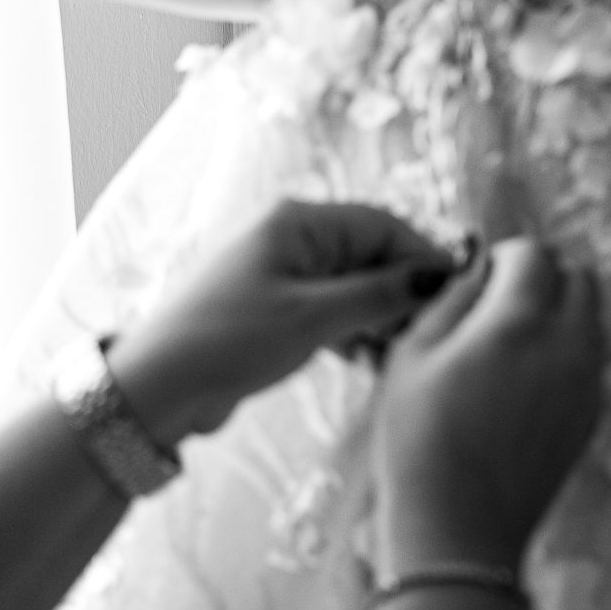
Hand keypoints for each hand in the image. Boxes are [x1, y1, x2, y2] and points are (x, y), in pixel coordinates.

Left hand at [108, 200, 458, 449]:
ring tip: (401, 352)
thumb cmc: (231, 339)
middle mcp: (291, 238)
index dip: (422, 257)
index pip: (381, 225)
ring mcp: (281, 275)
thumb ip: (380, 295)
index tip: (455, 293)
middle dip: (402, 290)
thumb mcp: (313, 317)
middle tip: (428, 331)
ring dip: (379, 316)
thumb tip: (440, 277)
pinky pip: (330, 310)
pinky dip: (354, 331)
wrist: (155, 389)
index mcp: (298, 221)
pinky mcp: (274, 311)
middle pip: (369, 254)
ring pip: (352, 286)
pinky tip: (370, 361)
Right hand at [374, 239, 604, 577]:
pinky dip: (569, 351)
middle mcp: (568, 343)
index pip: (535, 253)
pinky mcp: (592, 416)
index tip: (482, 280)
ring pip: (592, 317)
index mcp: (521, 319)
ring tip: (513, 344)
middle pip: (579, 276)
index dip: (505, 258)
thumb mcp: (413, 353)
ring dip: (561, 311)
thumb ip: (453, 297)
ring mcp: (588, 382)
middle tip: (502, 303)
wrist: (458, 532)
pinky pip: (592, 360)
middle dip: (544, 276)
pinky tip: (526, 381)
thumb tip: (480, 270)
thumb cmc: (420, 442)